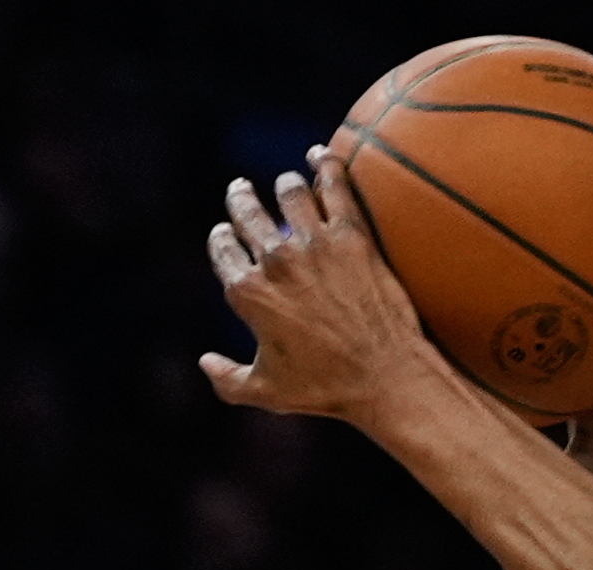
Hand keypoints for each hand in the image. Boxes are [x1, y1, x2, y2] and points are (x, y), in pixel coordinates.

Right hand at [200, 151, 439, 422]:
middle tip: (243, 190)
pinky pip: (335, 185)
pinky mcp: (353, 237)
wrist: (387, 379)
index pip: (223, 248)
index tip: (227, 233)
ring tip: (288, 182)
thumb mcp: (267, 392)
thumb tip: (205, 363)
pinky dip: (325, 164)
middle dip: (241, 198)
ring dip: (285, 184)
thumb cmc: (328, 391)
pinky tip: (321, 155)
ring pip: (289, 191)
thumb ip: (228, 378)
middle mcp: (275, 260)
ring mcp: (314, 244)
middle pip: (247, 211)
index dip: (223, 238)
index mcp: (248, 292)